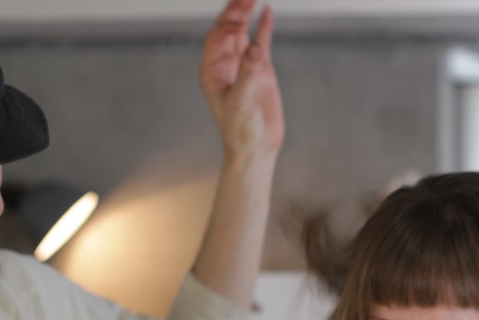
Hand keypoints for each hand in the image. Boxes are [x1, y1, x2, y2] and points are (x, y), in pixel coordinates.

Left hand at [199, 0, 284, 159]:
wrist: (256, 147)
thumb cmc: (241, 130)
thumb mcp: (241, 102)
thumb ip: (248, 74)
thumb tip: (256, 48)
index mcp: (211, 71)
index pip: (216, 38)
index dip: (227, 26)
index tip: (242, 22)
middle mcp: (225, 65)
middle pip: (226, 29)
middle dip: (234, 10)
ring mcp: (243, 66)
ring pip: (242, 32)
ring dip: (246, 13)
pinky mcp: (261, 71)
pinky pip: (261, 42)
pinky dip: (264, 27)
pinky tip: (267, 11)